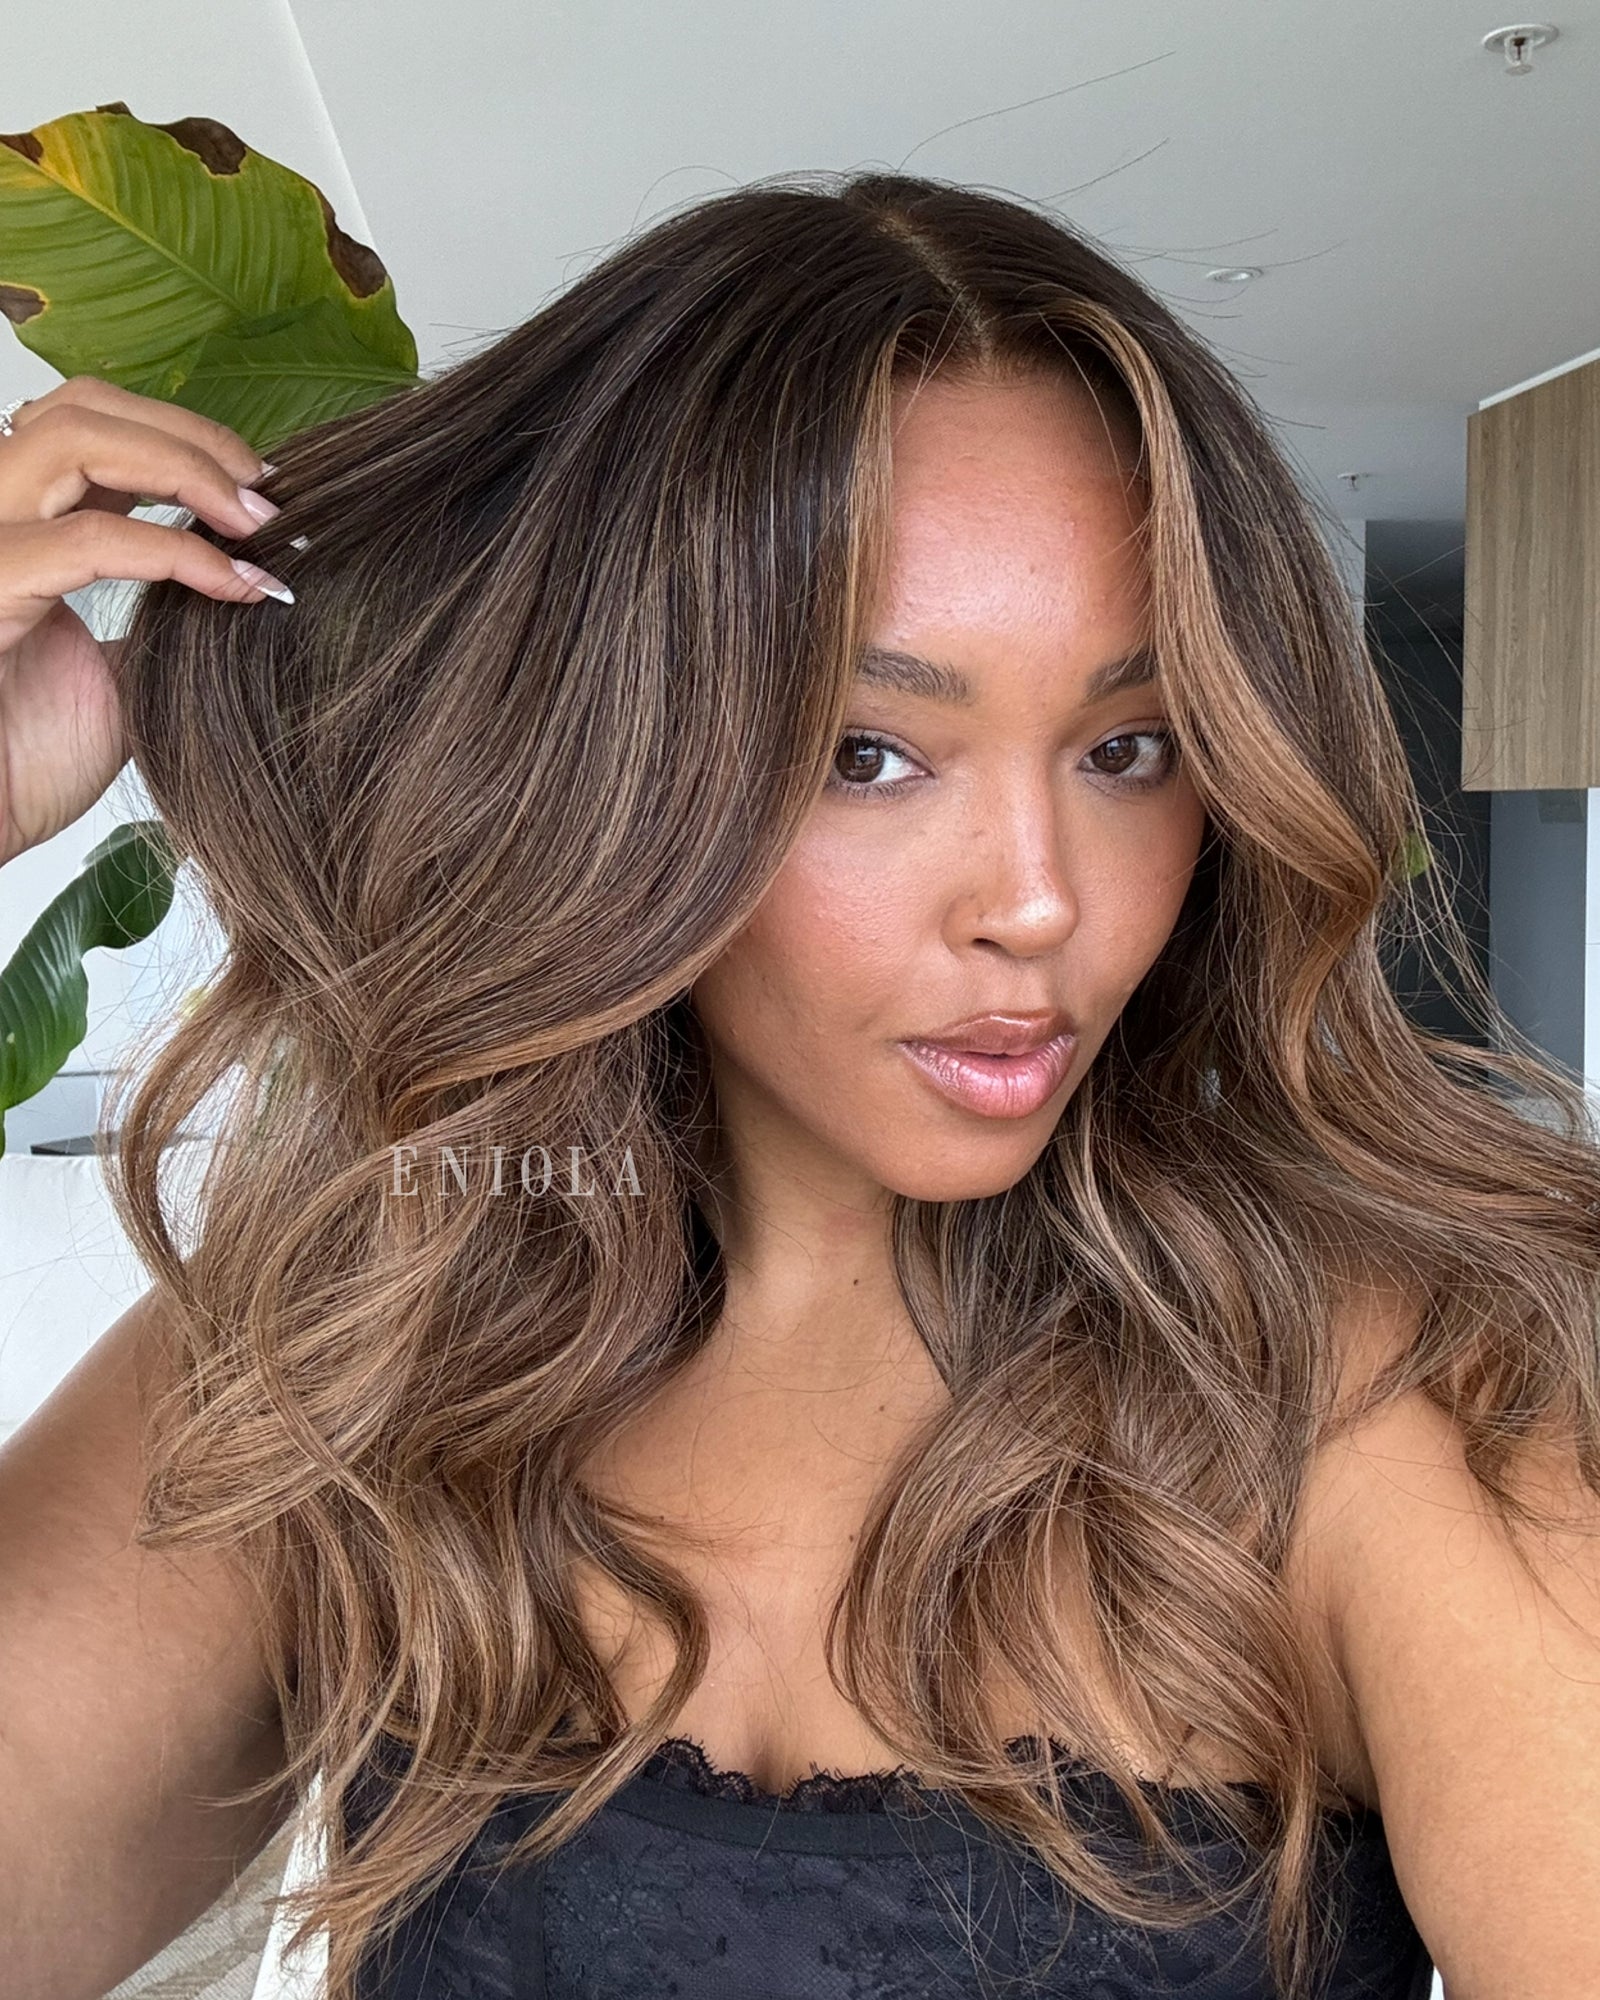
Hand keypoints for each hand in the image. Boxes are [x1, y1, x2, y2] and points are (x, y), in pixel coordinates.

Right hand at [0, 375, 292, 865]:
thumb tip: (242, 591)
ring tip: (258, 519)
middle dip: (191, 435)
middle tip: (270, 492)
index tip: (268, 495)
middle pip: (83, 408)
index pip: (95, 434)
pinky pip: (91, 539)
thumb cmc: (26, 765)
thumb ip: (164, 622)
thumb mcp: (122, 677)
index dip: (186, 444)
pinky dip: (179, 551)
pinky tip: (240, 583)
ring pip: (74, 436)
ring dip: (183, 465)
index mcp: (24, 529)